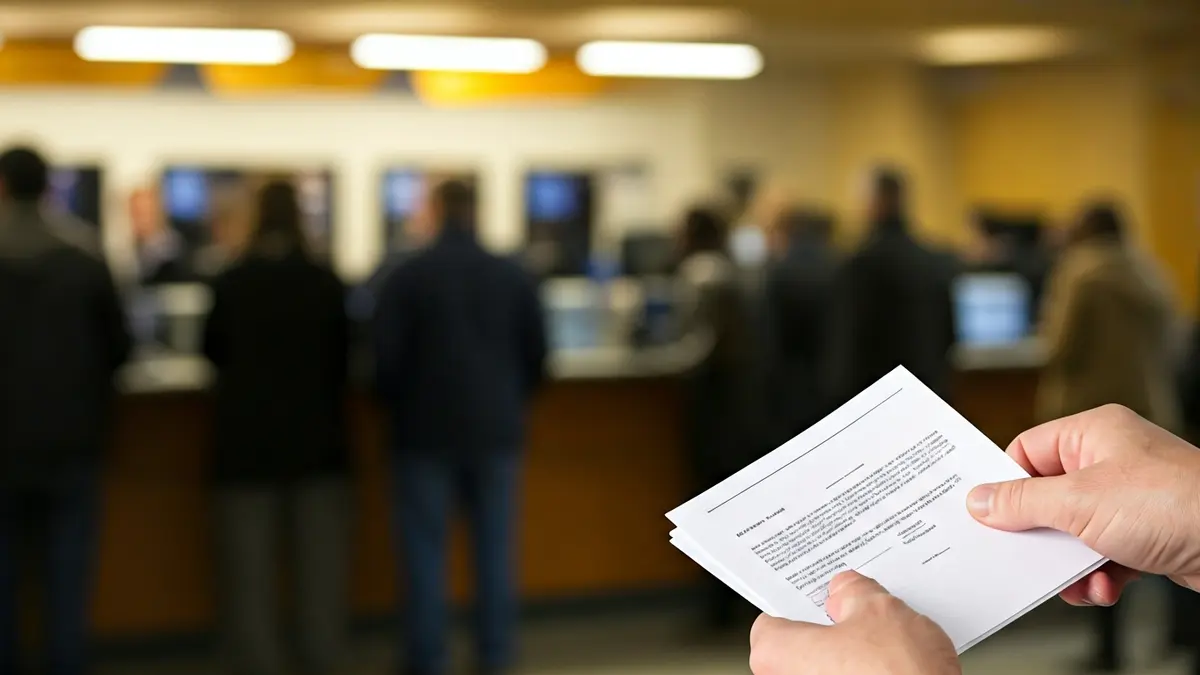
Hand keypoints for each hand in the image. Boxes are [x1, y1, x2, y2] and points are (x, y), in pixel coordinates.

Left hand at [749, 571, 959, 674]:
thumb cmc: (896, 674)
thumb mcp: (878, 611)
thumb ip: (853, 593)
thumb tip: (845, 591)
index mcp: (776, 654)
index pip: (772, 619)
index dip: (800, 603)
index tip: (820, 593)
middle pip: (802, 646)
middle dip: (830, 628)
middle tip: (857, 609)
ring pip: (828, 668)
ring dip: (851, 654)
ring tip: (886, 637)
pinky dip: (866, 673)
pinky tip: (894, 664)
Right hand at [968, 404, 1199, 605]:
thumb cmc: (1176, 503)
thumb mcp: (1079, 502)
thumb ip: (1021, 502)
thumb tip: (980, 501)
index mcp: (1092, 433)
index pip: (1026, 451)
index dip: (1006, 483)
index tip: (987, 513)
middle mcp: (1111, 460)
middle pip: (1048, 497)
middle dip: (1041, 536)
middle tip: (1027, 553)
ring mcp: (1131, 499)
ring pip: (1074, 532)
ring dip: (1070, 564)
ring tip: (1077, 579)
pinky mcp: (1147, 534)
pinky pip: (1103, 555)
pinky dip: (1098, 575)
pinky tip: (1105, 586)